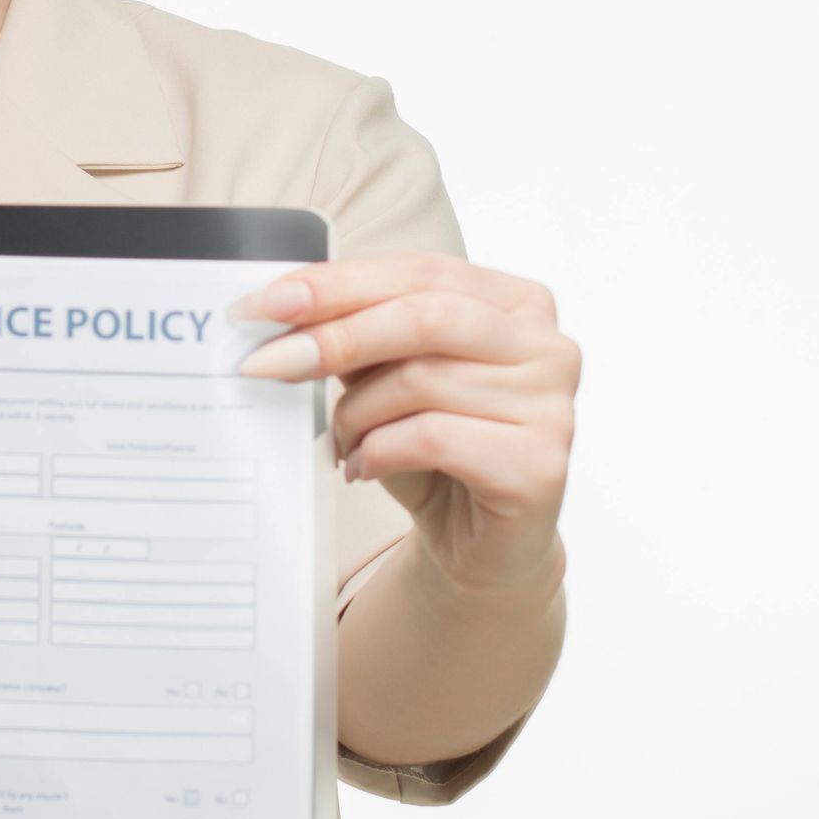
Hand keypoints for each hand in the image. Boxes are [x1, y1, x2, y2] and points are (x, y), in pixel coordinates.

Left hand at [233, 253, 579, 593]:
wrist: (483, 547)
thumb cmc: (439, 453)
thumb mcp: (393, 381)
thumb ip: (360, 338)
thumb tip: (284, 309)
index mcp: (517, 304)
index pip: (420, 271)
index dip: (339, 282)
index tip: (266, 302)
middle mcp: (547, 347)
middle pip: (425, 316)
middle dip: (335, 336)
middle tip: (270, 362)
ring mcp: (552, 405)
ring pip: (422, 380)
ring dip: (356, 414)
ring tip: (341, 443)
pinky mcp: (538, 464)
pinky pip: (433, 437)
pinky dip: (379, 451)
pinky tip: (363, 468)